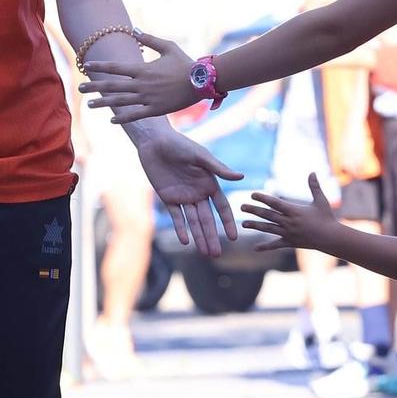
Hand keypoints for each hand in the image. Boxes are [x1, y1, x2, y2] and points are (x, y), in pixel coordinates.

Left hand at [79, 29, 196, 122]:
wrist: (202, 81)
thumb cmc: (185, 62)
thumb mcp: (167, 46)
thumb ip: (149, 39)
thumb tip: (134, 30)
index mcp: (142, 69)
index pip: (115, 67)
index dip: (99, 67)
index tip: (86, 67)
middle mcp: (142, 84)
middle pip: (113, 86)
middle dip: (95, 87)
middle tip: (80, 89)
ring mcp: (148, 98)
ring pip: (120, 102)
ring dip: (104, 103)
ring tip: (89, 105)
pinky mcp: (156, 110)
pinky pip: (136, 115)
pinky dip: (123, 118)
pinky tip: (111, 120)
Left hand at [132, 125, 242, 257]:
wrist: (155, 142)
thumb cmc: (180, 145)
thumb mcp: (200, 156)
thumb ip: (218, 169)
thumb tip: (241, 177)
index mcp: (209, 183)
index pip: (221, 207)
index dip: (227, 222)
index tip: (234, 237)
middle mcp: (198, 193)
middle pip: (207, 220)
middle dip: (212, 237)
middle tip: (216, 255)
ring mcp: (183, 197)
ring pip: (193, 222)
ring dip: (198, 237)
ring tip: (205, 253)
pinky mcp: (167, 198)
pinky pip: (176, 217)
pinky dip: (180, 228)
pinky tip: (185, 241)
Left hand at [239, 174, 336, 252]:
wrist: (331, 238)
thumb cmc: (327, 218)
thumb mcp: (321, 201)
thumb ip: (315, 186)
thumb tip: (313, 172)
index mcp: (294, 211)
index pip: (275, 203)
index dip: (263, 198)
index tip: (252, 194)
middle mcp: (289, 222)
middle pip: (268, 215)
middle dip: (254, 210)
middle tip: (242, 206)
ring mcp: (288, 233)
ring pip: (268, 229)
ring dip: (255, 226)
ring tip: (243, 224)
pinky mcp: (290, 243)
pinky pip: (275, 245)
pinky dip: (265, 246)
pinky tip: (254, 248)